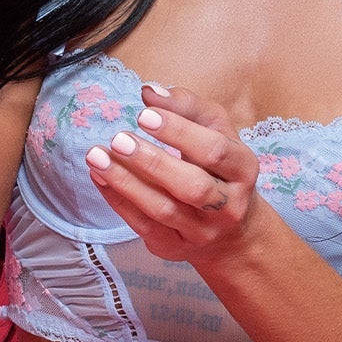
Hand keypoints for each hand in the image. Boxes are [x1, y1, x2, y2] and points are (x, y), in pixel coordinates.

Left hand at [84, 83, 264, 264]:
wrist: (231, 230)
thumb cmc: (218, 168)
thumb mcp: (215, 131)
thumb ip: (186, 106)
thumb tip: (149, 92)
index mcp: (243, 170)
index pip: (214, 151)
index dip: (179, 132)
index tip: (144, 114)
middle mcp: (228, 206)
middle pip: (192, 186)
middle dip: (152, 162)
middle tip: (119, 139)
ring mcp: (201, 232)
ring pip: (163, 210)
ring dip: (126, 182)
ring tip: (97, 157)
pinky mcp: (174, 248)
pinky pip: (143, 225)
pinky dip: (118, 200)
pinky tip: (99, 177)